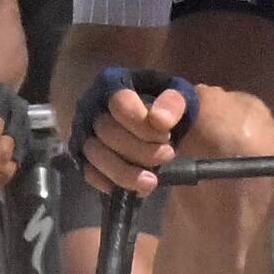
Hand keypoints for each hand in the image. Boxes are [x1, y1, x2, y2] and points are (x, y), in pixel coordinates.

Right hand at [75, 65, 186, 196]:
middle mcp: (94, 106)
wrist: (180, 140)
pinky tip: (134, 189)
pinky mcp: (87, 159)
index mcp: (117, 84)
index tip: (166, 135)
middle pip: (107, 131)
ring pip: (95, 154)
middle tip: (167, 155)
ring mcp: (87, 134)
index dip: (141, 123)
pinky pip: (89, 172)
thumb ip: (174, 104)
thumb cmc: (178, 116)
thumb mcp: (187, 101)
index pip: (119, 101)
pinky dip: (110, 183)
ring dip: (125, 172)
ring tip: (151, 181)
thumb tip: (157, 119)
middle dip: (140, 150)